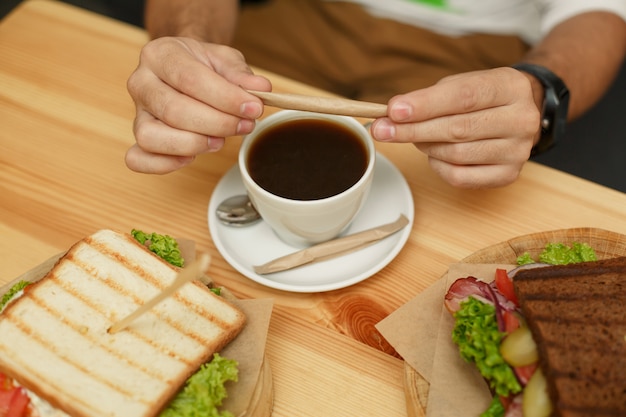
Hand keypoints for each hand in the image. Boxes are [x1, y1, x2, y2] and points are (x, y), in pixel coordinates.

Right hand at [125, 36, 270, 173]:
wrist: (184, 69)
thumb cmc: (203, 67)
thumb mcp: (226, 61)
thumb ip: (241, 75)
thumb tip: (261, 89)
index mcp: (160, 54)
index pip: (190, 78)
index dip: (225, 98)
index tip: (253, 108)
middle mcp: (141, 82)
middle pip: (173, 110)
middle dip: (217, 124)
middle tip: (245, 125)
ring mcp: (137, 113)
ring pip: (152, 136)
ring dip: (193, 144)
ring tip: (220, 140)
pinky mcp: (137, 139)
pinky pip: (139, 159)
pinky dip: (165, 164)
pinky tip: (192, 157)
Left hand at [371, 68, 540, 187]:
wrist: (522, 113)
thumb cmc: (483, 98)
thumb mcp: (462, 85)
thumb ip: (429, 98)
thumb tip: (392, 115)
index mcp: (510, 87)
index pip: (463, 96)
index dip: (425, 105)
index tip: (393, 110)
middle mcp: (521, 119)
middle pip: (457, 129)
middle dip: (413, 130)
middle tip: (383, 130)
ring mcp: (517, 151)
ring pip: (455, 154)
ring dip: (426, 146)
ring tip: (416, 137)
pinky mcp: (508, 175)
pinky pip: (460, 177)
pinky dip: (438, 166)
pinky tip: (435, 154)